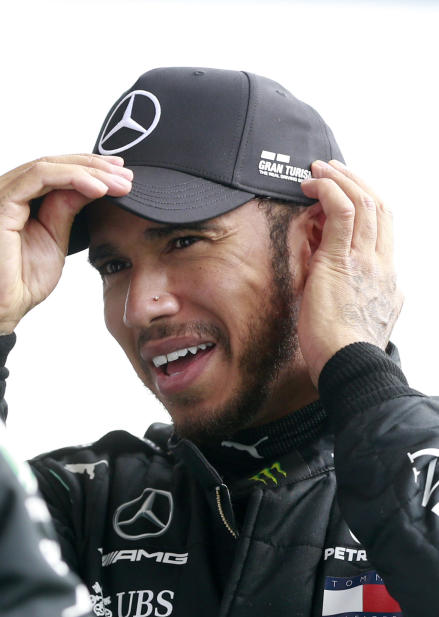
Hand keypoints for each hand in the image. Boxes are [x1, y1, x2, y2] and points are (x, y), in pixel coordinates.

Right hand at [0, 155, 132, 334]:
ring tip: (119, 183)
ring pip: (46, 166)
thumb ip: (65, 209)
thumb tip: (91, 184)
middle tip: (126, 176)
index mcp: (3, 200)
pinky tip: (98, 189)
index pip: (47, 173)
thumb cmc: (16, 286)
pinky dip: (72, 178)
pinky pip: (39, 177)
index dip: (84, 170)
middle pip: (48, 164)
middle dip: (92, 166)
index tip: (119, 177)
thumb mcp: (52, 239)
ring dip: (88, 171)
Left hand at [298, 160, 402, 384]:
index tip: (345, 193)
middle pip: (380, 207)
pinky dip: (329, 191)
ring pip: (365, 202)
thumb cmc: (340, 351)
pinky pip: (343, 212)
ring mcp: (367, 260)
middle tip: (333, 169)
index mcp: (386, 278)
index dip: (366, 203)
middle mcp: (383, 264)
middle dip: (356, 182)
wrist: (347, 365)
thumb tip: (335, 277)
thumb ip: (351, 293)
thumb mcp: (353, 316)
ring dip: (340, 179)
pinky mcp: (343, 260)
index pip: (384, 228)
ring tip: (319, 169)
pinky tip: (313, 184)